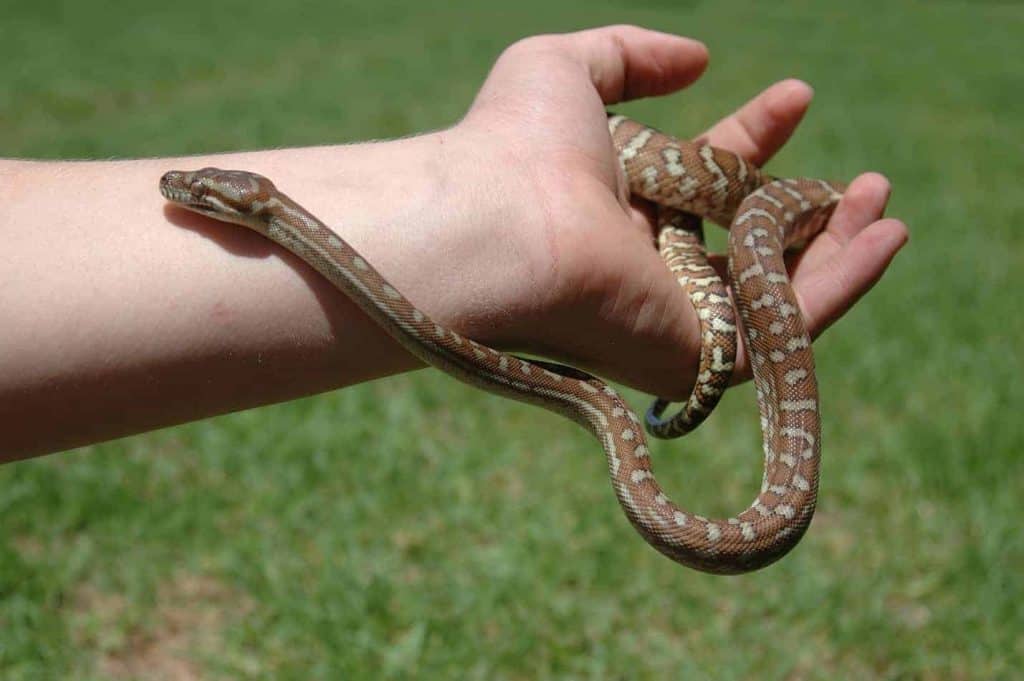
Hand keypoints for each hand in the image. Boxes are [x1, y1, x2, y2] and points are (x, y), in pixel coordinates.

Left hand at [451, 25, 907, 398]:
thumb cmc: (515, 146)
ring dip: (838, 250)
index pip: (701, 178)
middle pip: (743, 243)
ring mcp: (670, 319)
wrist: (498, 227)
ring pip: (772, 291)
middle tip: (866, 178)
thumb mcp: (567, 69)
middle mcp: (645, 268)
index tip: (794, 96)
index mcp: (617, 210)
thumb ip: (630, 53)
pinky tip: (884, 238)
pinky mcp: (696, 358)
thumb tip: (698, 58)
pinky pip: (782, 329)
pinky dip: (841, 287)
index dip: (752, 138)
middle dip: (807, 210)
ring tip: (884, 204)